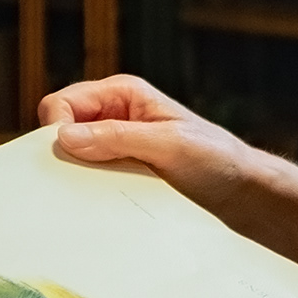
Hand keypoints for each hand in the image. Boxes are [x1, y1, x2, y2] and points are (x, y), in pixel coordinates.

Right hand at [39, 75, 260, 216]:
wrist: (242, 191)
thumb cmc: (215, 158)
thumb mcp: (168, 144)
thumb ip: (117, 137)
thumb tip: (64, 137)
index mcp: (122, 93)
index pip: (62, 103)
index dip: (55, 128)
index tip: (67, 157)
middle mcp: (113, 114)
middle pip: (59, 130)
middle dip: (60, 153)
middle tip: (76, 180)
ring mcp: (115, 145)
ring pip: (70, 157)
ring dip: (74, 174)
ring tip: (93, 194)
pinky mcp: (120, 171)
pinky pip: (86, 178)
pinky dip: (86, 189)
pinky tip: (100, 204)